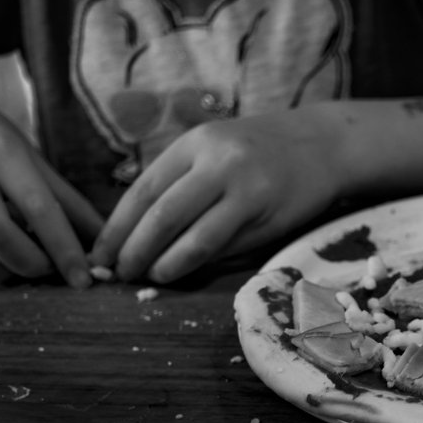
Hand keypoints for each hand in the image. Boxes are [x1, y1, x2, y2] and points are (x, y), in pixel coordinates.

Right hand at [0, 82, 101, 286]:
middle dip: (31, 263)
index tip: (83, 278)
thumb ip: (66, 200)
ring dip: (3, 271)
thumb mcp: (30, 156)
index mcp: (0, 151)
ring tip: (25, 266)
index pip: (37, 207)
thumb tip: (101, 240)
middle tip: (50, 270)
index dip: (63, 249)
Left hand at [89, 109, 342, 282]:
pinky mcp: (268, 214)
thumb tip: (136, 236)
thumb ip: (180, 184)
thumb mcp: (214, 152)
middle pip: (162, 215)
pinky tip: (181, 271)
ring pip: (193, 237)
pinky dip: (197, 263)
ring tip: (149, 277)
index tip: (99, 255)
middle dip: (133, 251)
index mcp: (195, 144)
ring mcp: (245, 189)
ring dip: (164, 264)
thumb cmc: (260, 154)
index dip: (116, 228)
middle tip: (119, 274)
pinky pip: (224, 246)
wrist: (323, 146)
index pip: (143, 190)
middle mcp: (217, 162)